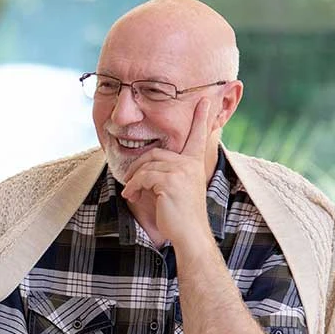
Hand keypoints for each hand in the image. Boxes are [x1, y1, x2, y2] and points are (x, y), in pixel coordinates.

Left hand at [121, 98, 214, 249]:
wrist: (189, 234)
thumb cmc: (179, 215)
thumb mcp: (174, 189)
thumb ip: (165, 173)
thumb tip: (142, 167)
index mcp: (194, 163)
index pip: (197, 136)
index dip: (200, 118)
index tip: (203, 99)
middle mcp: (189, 163)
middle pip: (154, 153)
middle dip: (138, 167)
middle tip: (131, 184)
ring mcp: (181, 170)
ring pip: (146, 165)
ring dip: (133, 180)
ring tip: (132, 193)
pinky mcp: (170, 180)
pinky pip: (142, 176)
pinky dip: (133, 186)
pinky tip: (132, 196)